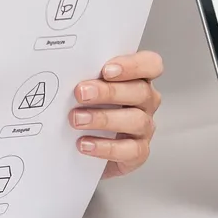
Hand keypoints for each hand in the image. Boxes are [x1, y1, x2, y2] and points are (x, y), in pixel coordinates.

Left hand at [72, 51, 164, 178]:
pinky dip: (106, 147)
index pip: (151, 64)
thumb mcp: (87, 90)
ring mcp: (145, 127)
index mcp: (137, 79)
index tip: (106, 70)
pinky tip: (85, 143)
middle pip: (141, 91)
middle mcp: (146, 102)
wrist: (82, 152)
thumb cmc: (87, 111)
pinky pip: (130, 150)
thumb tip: (67, 69)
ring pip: (136, 120)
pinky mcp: (138, 152)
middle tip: (81, 93)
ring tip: (77, 119)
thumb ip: (85, 78)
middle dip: (109, 92)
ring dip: (104, 119)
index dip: (133, 66)